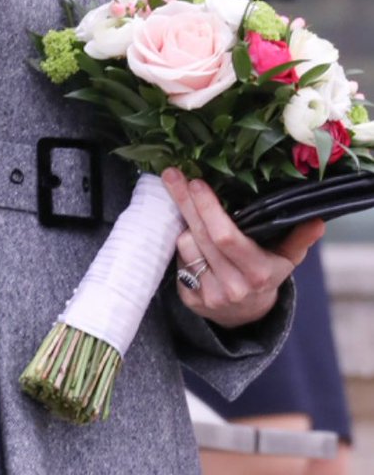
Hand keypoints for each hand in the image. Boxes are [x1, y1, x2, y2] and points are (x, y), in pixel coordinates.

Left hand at [161, 168, 324, 328]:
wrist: (247, 316)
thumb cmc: (266, 273)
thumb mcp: (286, 258)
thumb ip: (299, 238)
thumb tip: (317, 220)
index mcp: (257, 273)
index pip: (226, 236)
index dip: (209, 208)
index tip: (197, 182)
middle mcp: (232, 287)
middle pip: (200, 236)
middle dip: (185, 201)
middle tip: (173, 174)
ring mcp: (209, 296)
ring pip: (185, 246)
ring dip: (185, 226)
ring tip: (193, 215)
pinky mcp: (190, 299)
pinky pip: (177, 262)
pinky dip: (183, 247)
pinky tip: (191, 239)